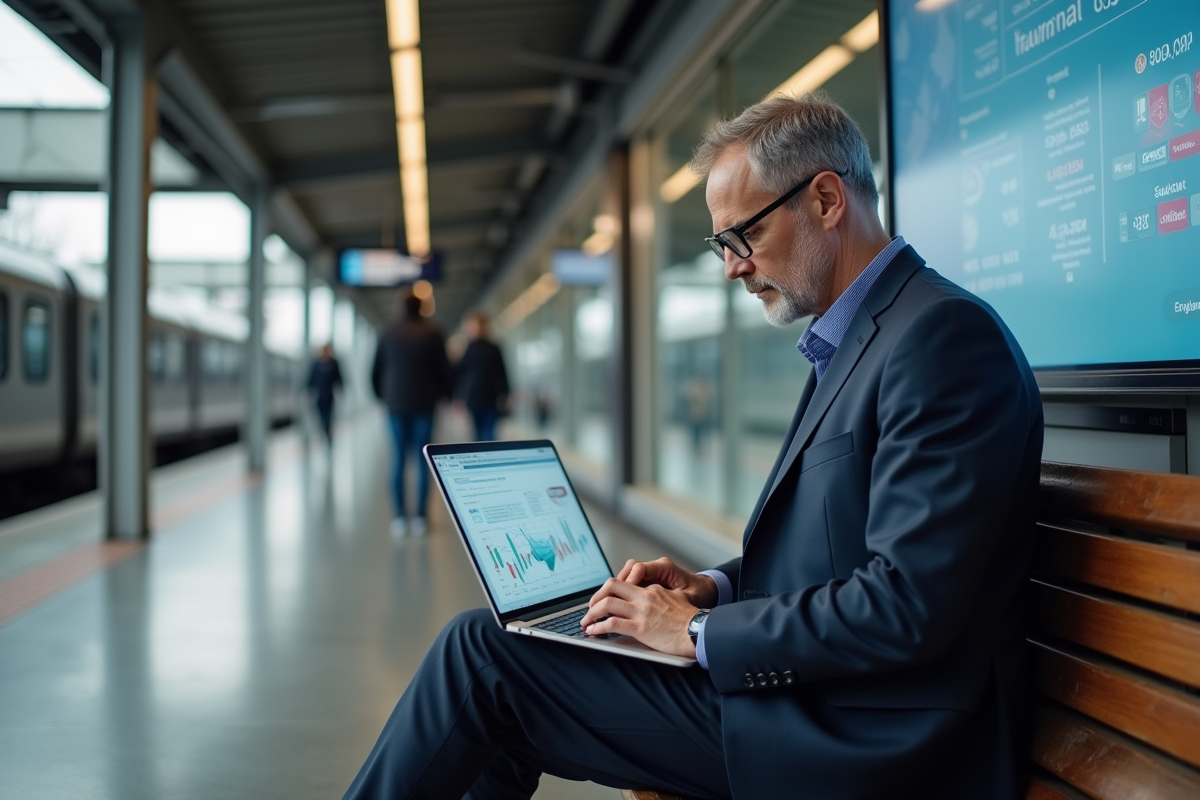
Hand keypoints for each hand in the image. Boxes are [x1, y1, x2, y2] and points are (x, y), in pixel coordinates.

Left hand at [581, 578, 699, 657]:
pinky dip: (598, 627)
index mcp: (652, 590)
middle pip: (611, 586)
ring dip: (592, 613)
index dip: (611, 594)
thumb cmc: (691, 621)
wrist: (700, 631)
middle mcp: (644, 597)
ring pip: (607, 603)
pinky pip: (612, 624)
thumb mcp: (676, 601)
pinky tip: (592, 632)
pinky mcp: (640, 628)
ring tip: (585, 622)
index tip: (604, 603)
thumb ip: (663, 598)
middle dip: (596, 597)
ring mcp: (641, 611)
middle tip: (590, 608)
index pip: (625, 585)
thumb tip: (655, 601)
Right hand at [617, 558, 718, 608]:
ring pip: (627, 574)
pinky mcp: (649, 582)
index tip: (623, 594)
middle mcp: (656, 568)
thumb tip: (663, 605)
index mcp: (665, 568)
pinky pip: (631, 583)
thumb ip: (675, 599)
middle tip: (605, 599)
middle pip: (629, 569)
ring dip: (617, 588)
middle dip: (615, 583)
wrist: (706, 590)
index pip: (640, 568)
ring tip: (607, 603)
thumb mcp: (689, 597)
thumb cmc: (700, 593)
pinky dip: (623, 592)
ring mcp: (651, 574)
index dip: (629, 581)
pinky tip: (618, 605)